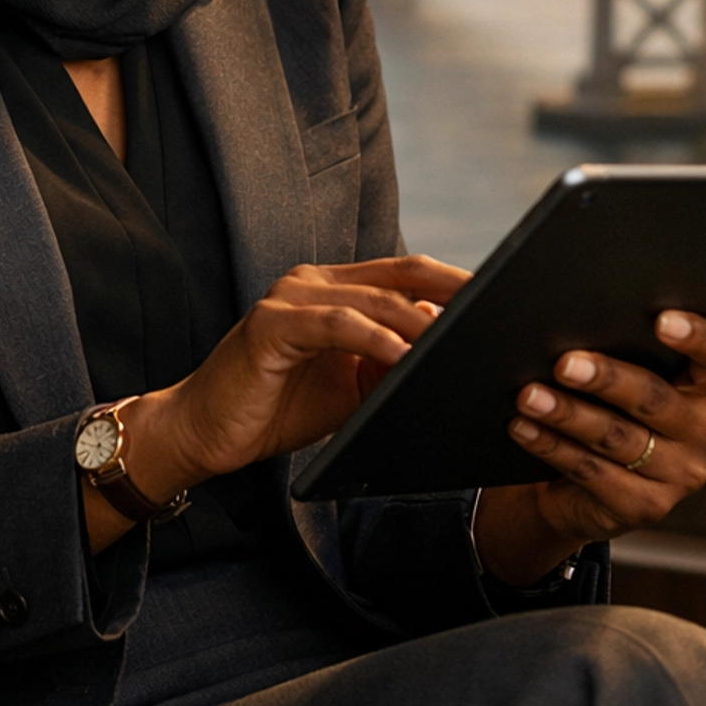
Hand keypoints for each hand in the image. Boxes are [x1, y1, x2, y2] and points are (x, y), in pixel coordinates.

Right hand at [83, 256, 469, 551]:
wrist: (204, 433)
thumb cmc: (275, 409)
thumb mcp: (349, 390)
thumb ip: (389, 365)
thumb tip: (446, 349)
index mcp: (334, 289)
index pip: (407, 274)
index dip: (456, 282)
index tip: (502, 300)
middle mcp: (312, 281)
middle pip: (400, 273)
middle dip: (454, 288)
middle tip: (498, 309)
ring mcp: (289, 298)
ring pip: (373, 298)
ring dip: (421, 321)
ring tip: (461, 341)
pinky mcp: (270, 325)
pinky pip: (334, 324)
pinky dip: (373, 338)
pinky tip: (403, 355)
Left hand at [473, 311, 705, 587]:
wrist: (582, 487)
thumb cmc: (604, 409)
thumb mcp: (622, 378)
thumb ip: (617, 350)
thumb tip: (560, 319)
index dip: (698, 336)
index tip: (661, 320)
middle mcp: (705, 432)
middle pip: (655, 398)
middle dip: (606, 378)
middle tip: (564, 364)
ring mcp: (681, 475)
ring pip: (618, 437)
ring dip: (567, 414)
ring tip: (528, 395)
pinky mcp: (646, 507)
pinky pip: (592, 471)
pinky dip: (552, 446)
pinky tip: (523, 427)